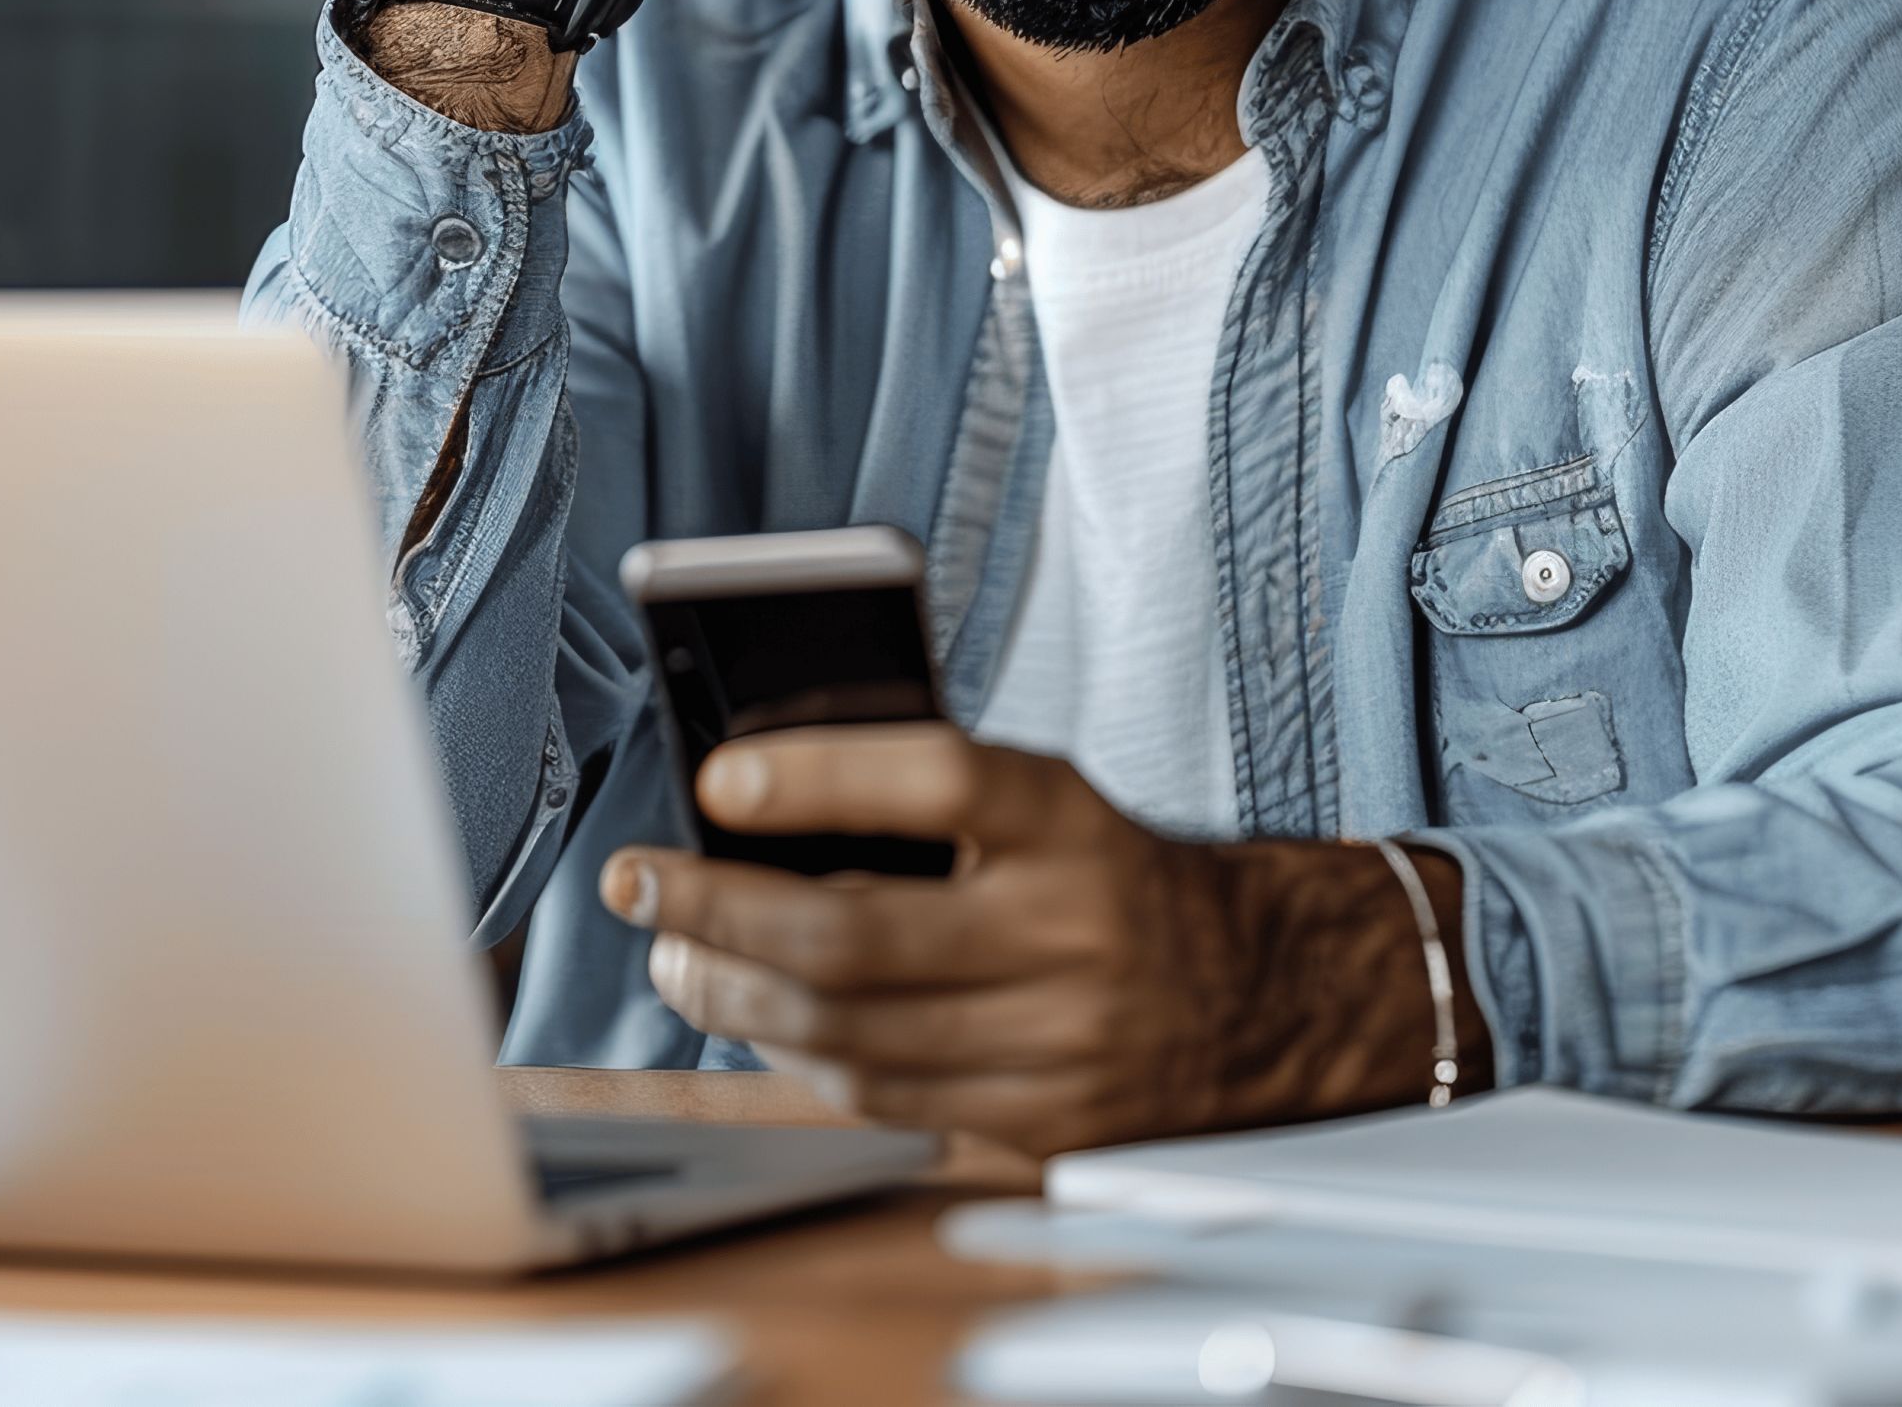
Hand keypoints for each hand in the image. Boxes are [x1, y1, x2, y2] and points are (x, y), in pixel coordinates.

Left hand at [596, 725, 1484, 1155]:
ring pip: (849, 1033)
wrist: (1262, 997)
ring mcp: (1060, 1046)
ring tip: (676, 950)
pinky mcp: (1042, 1126)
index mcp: (1077, 827)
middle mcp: (1074, 937)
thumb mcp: (1048, 810)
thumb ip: (927, 804)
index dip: (820, 775)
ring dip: (733, 992)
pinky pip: (884, 1096)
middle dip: (716, 907)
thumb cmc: (1110, 879)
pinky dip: (800, 1054)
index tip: (718, 776)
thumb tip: (749, 805)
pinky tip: (757, 1014)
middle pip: (855, 935)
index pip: (939, 780)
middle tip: (639, 880)